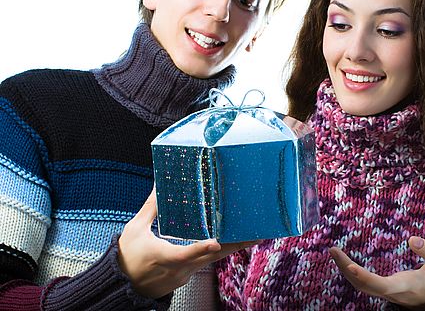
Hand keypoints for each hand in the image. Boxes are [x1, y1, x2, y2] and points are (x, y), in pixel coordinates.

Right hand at [118, 187, 258, 298]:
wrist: (121, 286)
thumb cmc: (126, 257)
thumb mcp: (135, 229)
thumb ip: (150, 208)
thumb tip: (159, 186)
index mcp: (163, 257)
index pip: (184, 254)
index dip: (200, 248)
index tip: (215, 243)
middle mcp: (177, 270)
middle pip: (210, 258)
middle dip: (234, 246)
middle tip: (255, 234)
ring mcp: (183, 275)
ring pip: (210, 261)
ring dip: (230, 248)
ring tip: (251, 234)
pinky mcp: (184, 277)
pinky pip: (204, 263)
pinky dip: (216, 252)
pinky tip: (228, 241)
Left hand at [329, 236, 424, 309]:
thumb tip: (412, 239)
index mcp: (405, 286)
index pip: (380, 285)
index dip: (364, 277)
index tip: (349, 265)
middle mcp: (393, 291)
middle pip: (364, 286)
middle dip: (346, 269)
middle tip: (332, 250)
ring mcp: (388, 292)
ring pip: (362, 286)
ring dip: (346, 270)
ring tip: (334, 252)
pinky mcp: (385, 289)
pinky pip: (364, 284)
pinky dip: (352, 273)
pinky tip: (344, 261)